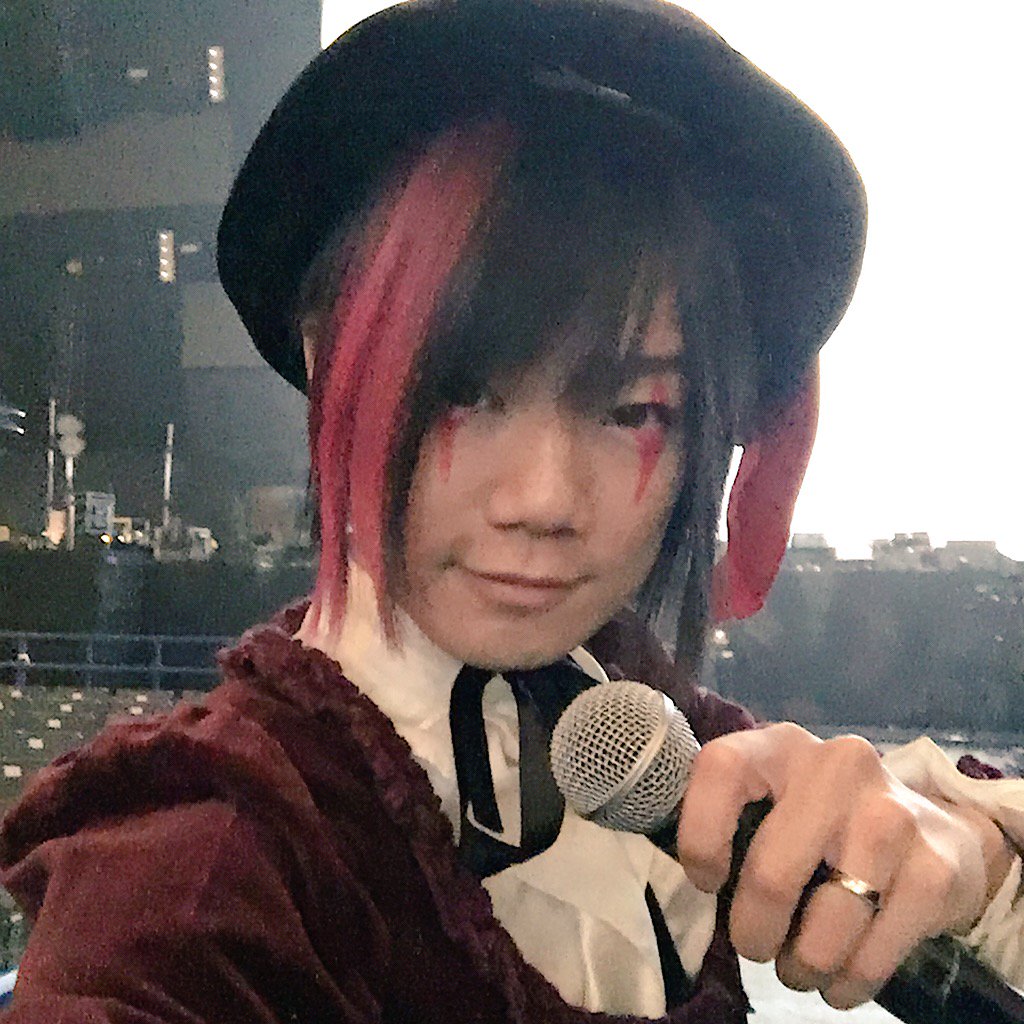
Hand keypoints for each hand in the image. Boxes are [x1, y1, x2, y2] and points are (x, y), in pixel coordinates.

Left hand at [675, 723, 1012, 1008]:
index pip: (722, 769)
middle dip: (753, 931)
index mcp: (782, 745)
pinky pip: (875, 950)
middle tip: (754, 948)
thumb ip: (733, 821)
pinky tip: (839, 981)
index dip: (701, 834)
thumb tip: (695, 882)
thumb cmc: (825, 820)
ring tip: (798, 969)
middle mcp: (837, 766)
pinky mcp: (935, 866)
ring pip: (828, 921)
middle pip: (772, 871)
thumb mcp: (775, 799)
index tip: (708, 881)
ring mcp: (891, 813)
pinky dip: (849, 980)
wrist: (934, 828)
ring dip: (803, 964)